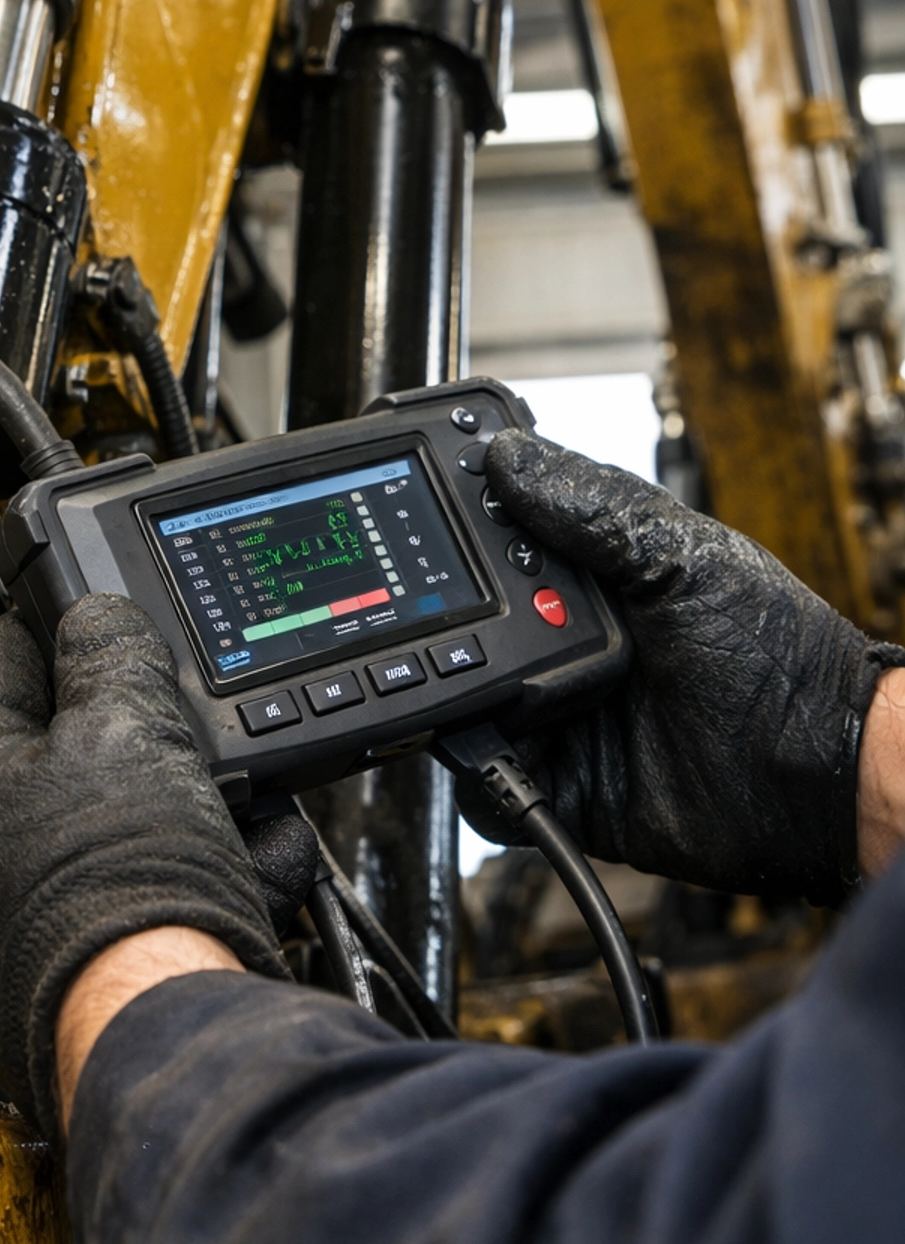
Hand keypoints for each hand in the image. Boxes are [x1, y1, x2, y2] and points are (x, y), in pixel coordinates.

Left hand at [0, 595, 288, 1137]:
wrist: (168, 1044)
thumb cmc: (124, 897)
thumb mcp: (131, 728)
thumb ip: (110, 653)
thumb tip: (96, 614)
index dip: (52, 630)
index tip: (93, 614)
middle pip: (71, 759)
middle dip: (157, 740)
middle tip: (204, 731)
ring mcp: (25, 934)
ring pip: (124, 832)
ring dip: (199, 812)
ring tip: (251, 814)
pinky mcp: (80, 987)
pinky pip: (145, 904)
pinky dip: (205, 882)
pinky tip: (254, 876)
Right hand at [465, 430, 904, 906]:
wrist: (823, 773)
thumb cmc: (781, 655)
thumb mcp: (683, 559)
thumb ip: (594, 509)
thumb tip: (510, 455)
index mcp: (592, 579)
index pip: (501, 541)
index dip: (457, 527)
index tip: (421, 508)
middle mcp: (568, 644)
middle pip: (466, 626)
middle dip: (440, 621)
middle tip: (431, 614)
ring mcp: (565, 717)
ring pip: (469, 706)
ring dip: (457, 701)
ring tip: (471, 688)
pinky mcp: (566, 789)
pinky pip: (493, 788)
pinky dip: (479, 781)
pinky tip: (493, 758)